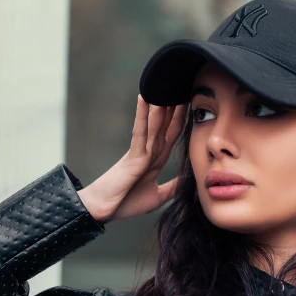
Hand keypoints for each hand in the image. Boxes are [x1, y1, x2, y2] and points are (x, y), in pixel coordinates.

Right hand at [77, 96, 187, 222]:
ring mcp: (141, 152)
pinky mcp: (132, 156)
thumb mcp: (157, 196)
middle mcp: (149, 151)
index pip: (173, 135)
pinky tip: (145, 99)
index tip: (194, 103)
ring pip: (155, 123)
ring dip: (162, 104)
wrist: (101, 212)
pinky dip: (143, 116)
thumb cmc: (124, 203)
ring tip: (169, 84)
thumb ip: (173, 187)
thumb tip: (188, 182)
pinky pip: (140, 132)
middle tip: (186, 85)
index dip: (183, 119)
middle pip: (166, 124)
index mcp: (156, 160)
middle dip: (177, 107)